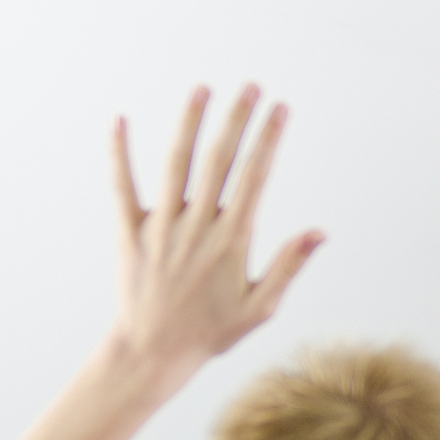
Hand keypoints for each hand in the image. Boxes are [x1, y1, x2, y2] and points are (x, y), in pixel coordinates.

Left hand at [111, 85, 322, 379]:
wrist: (152, 353)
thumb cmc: (212, 333)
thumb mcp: (261, 307)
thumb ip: (288, 265)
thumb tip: (319, 231)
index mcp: (231, 241)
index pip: (255, 177)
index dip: (269, 139)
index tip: (280, 108)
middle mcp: (196, 226)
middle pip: (219, 160)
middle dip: (236, 120)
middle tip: (251, 86)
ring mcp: (161, 227)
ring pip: (175, 165)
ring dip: (189, 124)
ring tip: (202, 89)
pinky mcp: (130, 233)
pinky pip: (122, 186)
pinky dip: (119, 153)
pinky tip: (120, 120)